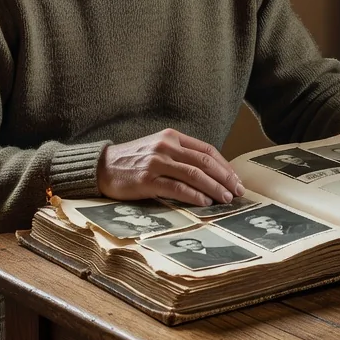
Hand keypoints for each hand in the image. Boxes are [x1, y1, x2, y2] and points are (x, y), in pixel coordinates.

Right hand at [97, 129, 245, 206]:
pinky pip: (177, 188)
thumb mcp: (159, 149)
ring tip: (225, 199)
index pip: (207, 150)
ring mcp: (156, 162)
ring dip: (214, 188)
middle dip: (225, 178)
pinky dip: (194, 195)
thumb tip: (211, 174)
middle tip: (237, 192)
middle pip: (204, 162)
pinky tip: (205, 202)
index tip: (236, 180)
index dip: (225, 166)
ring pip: (194, 175)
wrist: (102, 166)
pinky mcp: (147, 180)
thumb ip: (181, 156)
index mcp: (172, 136)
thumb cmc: (134, 160)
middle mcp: (166, 146)